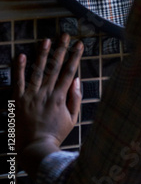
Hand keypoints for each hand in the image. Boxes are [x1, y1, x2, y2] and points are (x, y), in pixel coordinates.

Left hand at [14, 33, 83, 177]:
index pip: (69, 72)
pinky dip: (20, 68)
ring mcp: (31, 96)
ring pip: (38, 70)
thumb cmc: (55, 135)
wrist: (35, 149)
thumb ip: (75, 99)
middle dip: (61, 49)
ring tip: (46, 40)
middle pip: (55, 67)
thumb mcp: (72, 119)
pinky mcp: (18, 100)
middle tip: (65, 35)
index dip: (75, 57)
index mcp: (60, 97)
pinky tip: (22, 55)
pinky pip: (18, 81)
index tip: (79, 44)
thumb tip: (77, 80)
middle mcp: (47, 93)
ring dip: (43, 54)